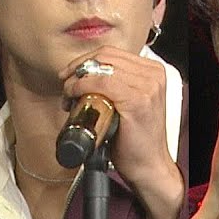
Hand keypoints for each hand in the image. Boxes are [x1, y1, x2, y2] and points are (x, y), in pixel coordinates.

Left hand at [60, 46, 183, 218]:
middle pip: (104, 56)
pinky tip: (74, 97)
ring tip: (69, 96)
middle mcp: (152, 75)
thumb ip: (115, 85)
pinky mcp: (138, 101)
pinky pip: (102, 84)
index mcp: (151, 71)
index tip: (69, 74)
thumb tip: (83, 76)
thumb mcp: (128, 103)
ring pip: (101, 69)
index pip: (111, 52)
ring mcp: (147, 87)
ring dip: (76, 80)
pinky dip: (82, 87)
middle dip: (78, 68)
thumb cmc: (134, 139)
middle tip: (65, 85)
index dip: (84, 60)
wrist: (148, 165)